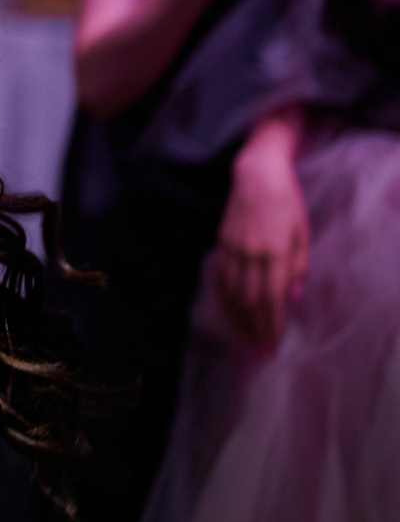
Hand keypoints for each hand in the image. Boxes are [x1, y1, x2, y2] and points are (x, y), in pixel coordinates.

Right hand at [215, 117, 309, 346]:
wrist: (256, 175)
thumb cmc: (287, 202)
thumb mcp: (302, 233)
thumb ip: (299, 266)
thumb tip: (294, 297)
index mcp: (275, 252)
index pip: (272, 298)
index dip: (271, 323)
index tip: (272, 341)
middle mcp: (251, 254)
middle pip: (249, 300)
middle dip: (253, 326)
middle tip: (256, 347)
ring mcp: (232, 248)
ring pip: (230, 291)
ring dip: (236, 316)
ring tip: (242, 334)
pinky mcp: (220, 242)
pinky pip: (220, 277)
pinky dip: (224, 297)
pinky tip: (228, 308)